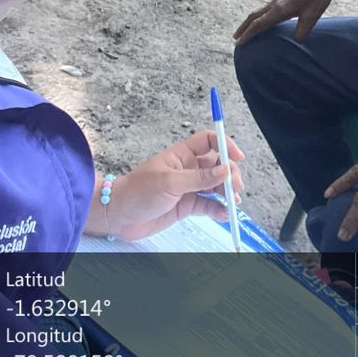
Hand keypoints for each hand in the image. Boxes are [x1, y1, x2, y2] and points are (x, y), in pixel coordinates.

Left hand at [84, 131, 245, 240]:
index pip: (209, 141)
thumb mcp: (170, 182)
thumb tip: (225, 170)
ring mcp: (188, 188)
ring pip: (215, 186)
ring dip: (227, 192)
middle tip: (235, 186)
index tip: (237, 157)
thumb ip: (200, 177)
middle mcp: (188, 169)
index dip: (225, 145)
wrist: (119, 215)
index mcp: (182, 155)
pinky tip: (223, 214)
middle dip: (230, 174)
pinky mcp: (187, 206)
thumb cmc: (137, 192)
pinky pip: (208, 205)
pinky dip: (218, 209)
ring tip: (232, 202)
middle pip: (218, 165)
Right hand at [233, 0, 347, 43]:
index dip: (248, 34)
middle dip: (244, 28)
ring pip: (259, 11)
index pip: (260, 24)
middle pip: (254, 16)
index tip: (239, 42)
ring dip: (250, 21)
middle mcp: (276, 3)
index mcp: (280, 9)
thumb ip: (302, 31)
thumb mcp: (312, 17)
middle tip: (235, 38)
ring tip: (245, 30)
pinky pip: (266, 8)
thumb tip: (296, 41)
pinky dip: (259, 16)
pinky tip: (263, 20)